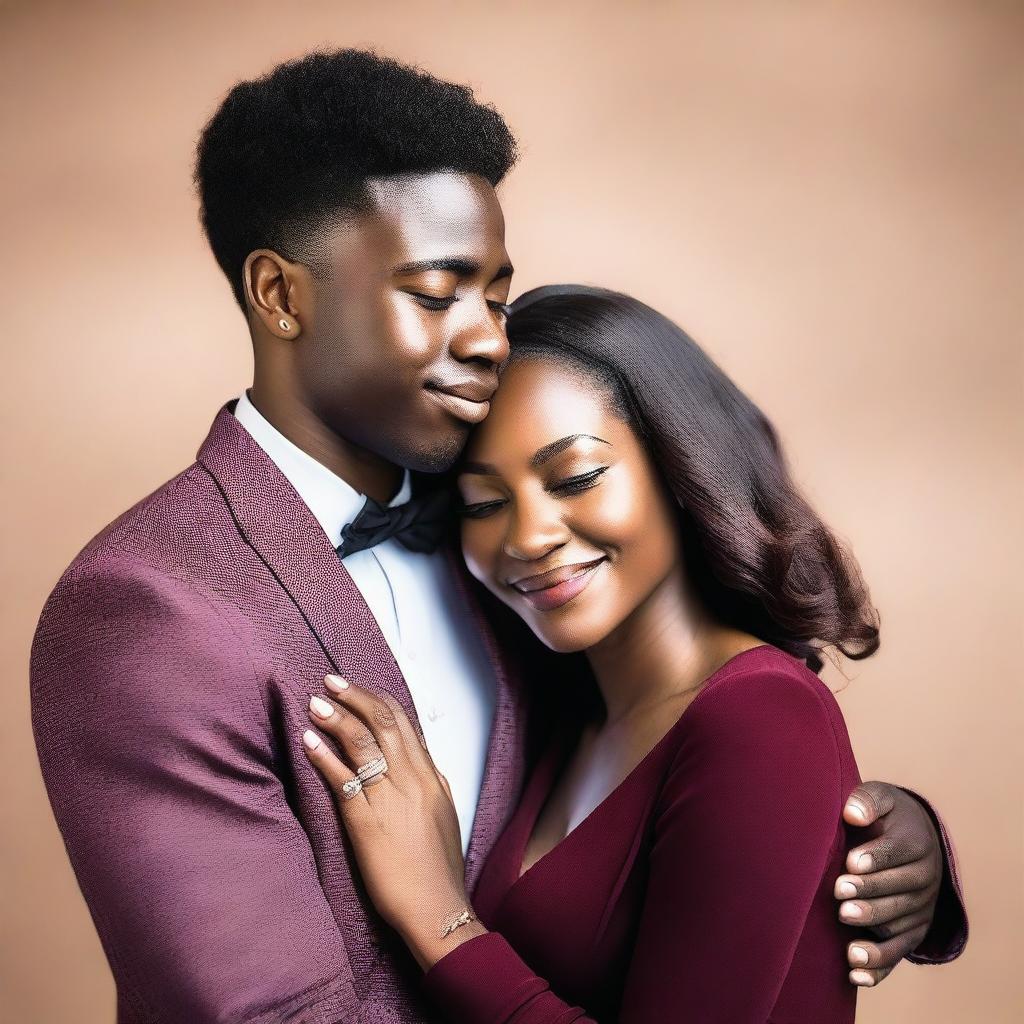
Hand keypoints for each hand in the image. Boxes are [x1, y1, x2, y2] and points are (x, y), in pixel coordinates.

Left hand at [301, 675, 486, 969]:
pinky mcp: (366, 821)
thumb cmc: (438, 866)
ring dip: (337, 717)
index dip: (376, 699)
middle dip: (355, 696)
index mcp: (431, 776)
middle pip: (383, 722)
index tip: (356, 687)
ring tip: (316, 703)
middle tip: (331, 681)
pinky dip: (323, 755)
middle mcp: (412, 779)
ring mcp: (389, 798)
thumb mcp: (444, 813)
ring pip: (363, 742)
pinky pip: (342, 779)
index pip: (403, 722)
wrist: (436, 906)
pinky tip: (308, 741)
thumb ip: (432, 784)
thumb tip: (423, 762)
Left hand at [835, 781, 941, 986]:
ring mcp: (920, 908)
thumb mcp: (879, 797)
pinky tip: (854, 973)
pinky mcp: (912, 931)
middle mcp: (925, 878)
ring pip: (897, 925)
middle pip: (897, 891)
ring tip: (848, 943)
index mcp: (917, 843)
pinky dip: (879, 967)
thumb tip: (852, 812)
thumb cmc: (884, 816)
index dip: (875, 859)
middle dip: (868, 895)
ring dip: (872, 934)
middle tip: (840, 895)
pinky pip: (897, 953)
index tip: (851, 862)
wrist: (913, 836)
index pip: (897, 852)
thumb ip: (866, 801)